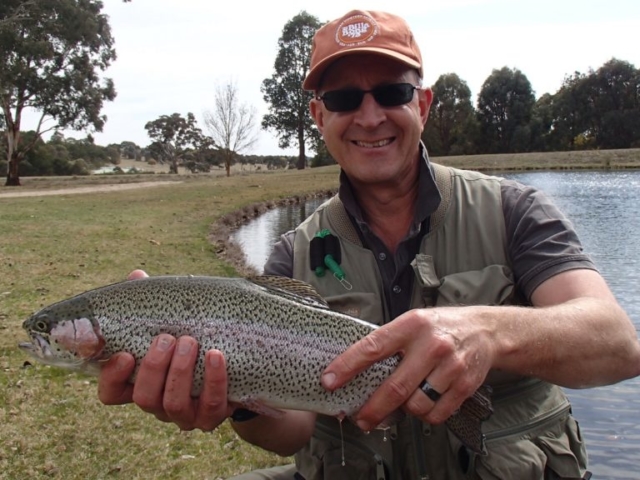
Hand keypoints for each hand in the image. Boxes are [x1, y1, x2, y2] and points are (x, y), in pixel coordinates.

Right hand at [98, 270, 233, 430]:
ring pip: (173, 404)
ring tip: (189, 342)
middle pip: (144, 398)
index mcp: (141, 384)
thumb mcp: (171, 324)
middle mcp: (159, 404)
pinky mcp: (213, 416)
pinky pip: (211, 404)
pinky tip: (216, 355)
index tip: (124, 354)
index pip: (111, 393)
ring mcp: (186, 414)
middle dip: (153, 367)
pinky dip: (213, 379)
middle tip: (166, 338)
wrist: (237, 368)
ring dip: (180, 372)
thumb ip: (150, 305)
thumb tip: (136, 276)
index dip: (112, 378)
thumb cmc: (194, 341)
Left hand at [321, 307, 495, 430]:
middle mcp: (431, 345)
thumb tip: (353, 367)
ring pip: (416, 405)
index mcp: (411, 325)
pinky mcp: (465, 385)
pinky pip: (436, 414)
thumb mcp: (412, 322)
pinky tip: (423, 404)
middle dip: (372, 408)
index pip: (373, 347)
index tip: (329, 380)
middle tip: (359, 419)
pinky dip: (425, 416)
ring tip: (402, 402)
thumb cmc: (439, 327)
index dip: (347, 366)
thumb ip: (388, 341)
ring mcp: (450, 367)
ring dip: (404, 410)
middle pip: (395, 387)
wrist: (485, 331)